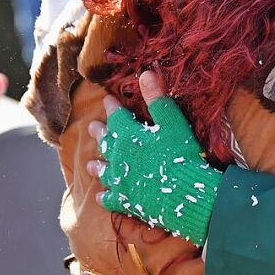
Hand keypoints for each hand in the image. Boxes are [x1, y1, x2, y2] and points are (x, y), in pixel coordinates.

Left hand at [86, 72, 220, 245]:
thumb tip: (145, 73)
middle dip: (100, 133)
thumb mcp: (172, 123)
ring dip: (97, 165)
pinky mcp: (124, 201)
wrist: (184, 193)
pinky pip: (109, 198)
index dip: (112, 107)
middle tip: (92, 127)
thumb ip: (157, 99)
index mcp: (129, 136)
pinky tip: (101, 196)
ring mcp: (120, 181)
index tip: (107, 100)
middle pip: (106, 142)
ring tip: (90, 163)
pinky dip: (104, 196)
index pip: (117, 117)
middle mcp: (119, 157)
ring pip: (103, 170)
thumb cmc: (181, 154)